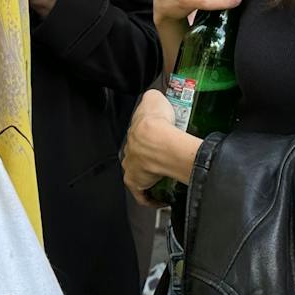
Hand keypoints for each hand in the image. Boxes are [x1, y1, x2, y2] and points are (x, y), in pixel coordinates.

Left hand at [122, 87, 178, 204]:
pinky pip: (143, 194)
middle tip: (166, 158)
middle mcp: (128, 153)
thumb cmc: (156, 121)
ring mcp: (131, 169)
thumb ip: (152, 97)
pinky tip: (161, 197)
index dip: (149, 141)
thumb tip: (154, 97)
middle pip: (138, 157)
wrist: (159, 140)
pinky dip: (151, 197)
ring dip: (151, 176)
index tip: (160, 142)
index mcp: (132, 135)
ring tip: (166, 175)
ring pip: (140, 175)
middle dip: (149, 158)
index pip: (138, 139)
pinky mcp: (137, 184)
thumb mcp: (153, 98)